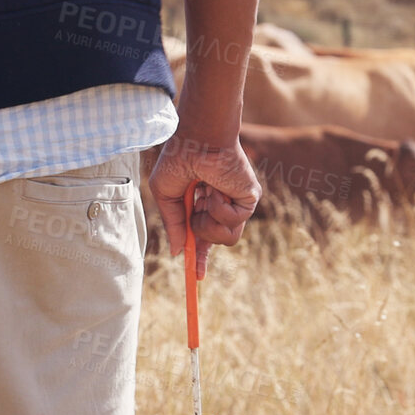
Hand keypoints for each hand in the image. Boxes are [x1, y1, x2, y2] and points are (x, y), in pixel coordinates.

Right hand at [148, 127, 260, 278]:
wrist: (198, 139)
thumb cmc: (179, 158)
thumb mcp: (165, 194)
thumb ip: (173, 224)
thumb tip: (176, 252)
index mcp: (201, 203)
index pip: (203, 236)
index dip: (199, 256)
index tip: (196, 275)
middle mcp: (221, 204)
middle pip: (216, 241)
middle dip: (201, 250)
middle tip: (190, 235)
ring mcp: (236, 202)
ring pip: (226, 238)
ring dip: (207, 225)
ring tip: (203, 200)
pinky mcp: (249, 199)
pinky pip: (233, 222)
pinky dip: (219, 210)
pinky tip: (215, 191)